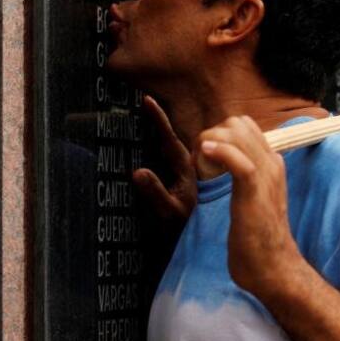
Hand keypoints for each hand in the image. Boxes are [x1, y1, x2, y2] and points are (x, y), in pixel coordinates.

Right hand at [133, 95, 196, 233]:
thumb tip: (136, 171)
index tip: (147, 100)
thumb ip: (155, 193)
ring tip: (140, 118)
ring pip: (169, 148)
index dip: (158, 120)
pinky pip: (168, 159)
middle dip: (155, 122)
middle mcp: (186, 168)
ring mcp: (183, 175)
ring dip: (156, 134)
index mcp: (185, 170)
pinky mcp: (181, 183)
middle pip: (168, 139)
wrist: (203, 240)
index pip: (169, 140)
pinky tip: (147, 143)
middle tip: (142, 101)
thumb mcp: (169, 212)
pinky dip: (158, 148)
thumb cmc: (186, 227)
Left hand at [197, 115, 304, 298]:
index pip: (244, 127)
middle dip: (210, 134)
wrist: (274, 268)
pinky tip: (205, 160)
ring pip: (236, 133)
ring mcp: (265, 174)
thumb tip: (228, 169)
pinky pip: (238, 159)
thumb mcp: (254, 200)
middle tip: (198, 162)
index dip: (218, 134)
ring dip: (209, 142)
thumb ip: (245, 181)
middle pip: (237, 123)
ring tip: (201, 168)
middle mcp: (271, 163)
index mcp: (270, 164)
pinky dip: (218, 152)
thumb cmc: (259, 240)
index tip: (203, 158)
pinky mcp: (255, 190)